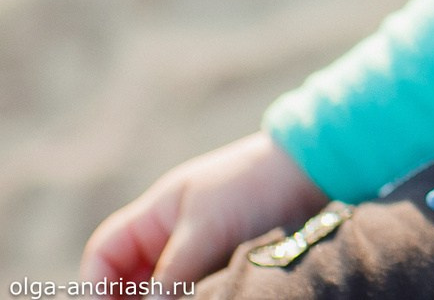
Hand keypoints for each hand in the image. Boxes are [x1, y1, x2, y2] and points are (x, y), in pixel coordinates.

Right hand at [79, 132, 328, 285]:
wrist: (312, 171)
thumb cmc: (255, 185)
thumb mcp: (208, 226)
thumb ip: (173, 269)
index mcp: (155, 214)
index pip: (104, 253)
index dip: (96, 284)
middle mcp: (170, 233)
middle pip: (129, 278)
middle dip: (131, 299)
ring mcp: (197, 249)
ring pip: (163, 288)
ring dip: (166, 298)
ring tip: (188, 299)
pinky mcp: (223, 263)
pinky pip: (195, 288)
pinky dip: (194, 296)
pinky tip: (208, 299)